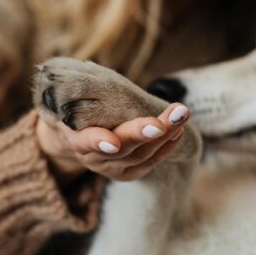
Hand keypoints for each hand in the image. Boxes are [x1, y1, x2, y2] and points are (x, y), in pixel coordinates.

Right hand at [35, 103, 189, 181]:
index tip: (114, 143)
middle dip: (143, 133)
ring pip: (139, 155)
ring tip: (180, 115)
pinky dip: (166, 147)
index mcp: (75, 138)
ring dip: (164, 135)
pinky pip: (149, 163)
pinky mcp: (126, 174)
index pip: (85, 142)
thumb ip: (92, 93)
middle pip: (121, 148)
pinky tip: (179, 132)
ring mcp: (109, 169)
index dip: (99, 142)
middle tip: (163, 122)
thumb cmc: (83, 106)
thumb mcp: (80, 98)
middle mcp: (91, 158)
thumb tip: (105, 80)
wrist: (79, 129)